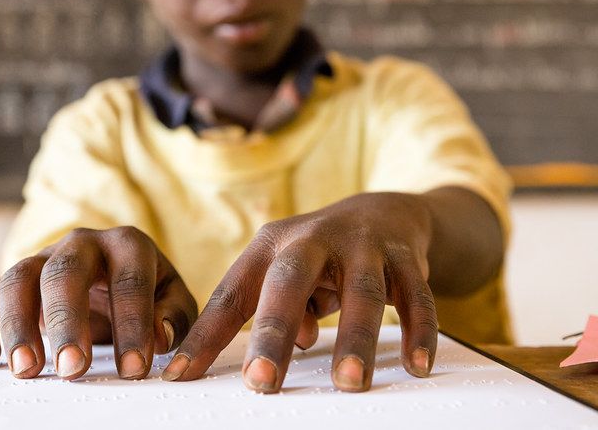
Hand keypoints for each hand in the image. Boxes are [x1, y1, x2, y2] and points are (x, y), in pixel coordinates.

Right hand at [0, 226, 197, 379]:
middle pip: (67, 272)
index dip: (133, 325)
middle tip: (73, 369)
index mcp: (128, 245)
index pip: (130, 281)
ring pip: (20, 279)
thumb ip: (172, 316)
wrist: (117, 275)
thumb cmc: (149, 292)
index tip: (133, 369)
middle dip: (68, 322)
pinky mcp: (18, 278)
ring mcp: (45, 257)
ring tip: (26, 370)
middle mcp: (83, 243)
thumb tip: (159, 336)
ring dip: (19, 325)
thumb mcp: (172, 300)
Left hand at [160, 192, 437, 392]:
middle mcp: (312, 239)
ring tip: (347, 384)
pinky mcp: (404, 257)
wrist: (385, 213)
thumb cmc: (321, 258)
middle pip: (289, 282)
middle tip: (261, 384)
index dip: (205, 336)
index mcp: (271, 246)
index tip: (179, 376)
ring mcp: (361, 245)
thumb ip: (272, 311)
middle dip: (273, 333)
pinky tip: (416, 367)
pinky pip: (415, 296)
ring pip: (360, 291)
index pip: (232, 295)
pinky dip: (418, 332)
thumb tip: (281, 350)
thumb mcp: (286, 276)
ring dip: (354, 338)